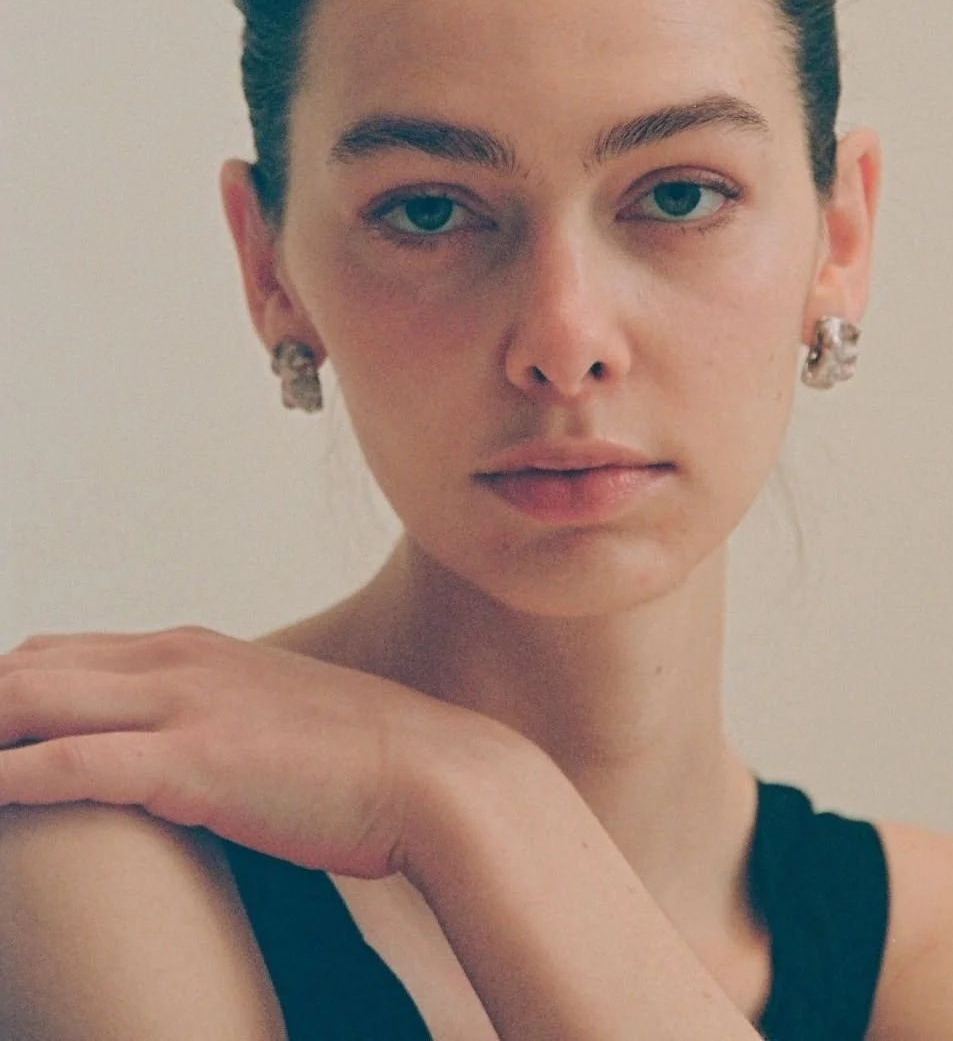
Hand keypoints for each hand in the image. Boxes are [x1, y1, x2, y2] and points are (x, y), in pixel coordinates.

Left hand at [0, 625, 488, 877]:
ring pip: (33, 700)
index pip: (63, 653)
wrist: (437, 771)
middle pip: (30, 666)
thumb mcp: (278, 716)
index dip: (8, 687)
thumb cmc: (366, 758)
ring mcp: (184, 705)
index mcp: (196, 649)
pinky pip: (69, 764)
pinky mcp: (192, 762)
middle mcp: (178, 661)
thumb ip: (223, 717)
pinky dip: (10, 777)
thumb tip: (194, 753)